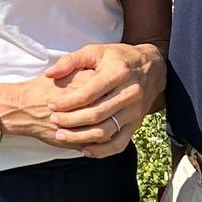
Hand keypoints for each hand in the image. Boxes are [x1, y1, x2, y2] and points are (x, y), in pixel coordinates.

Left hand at [45, 42, 164, 153]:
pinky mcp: (137, 123)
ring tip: (61, 135)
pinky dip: (102, 151)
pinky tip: (84, 150)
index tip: (51, 105)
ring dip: (81, 137)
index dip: (67, 102)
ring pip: (106, 131)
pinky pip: (120, 143)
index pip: (88, 94)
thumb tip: (49, 74)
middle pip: (96, 114)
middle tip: (53, 120)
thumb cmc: (118, 58)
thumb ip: (71, 61)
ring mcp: (135, 111)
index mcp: (117, 73)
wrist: (152, 67)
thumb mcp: (95, 51)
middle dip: (71, 120)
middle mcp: (129, 93)